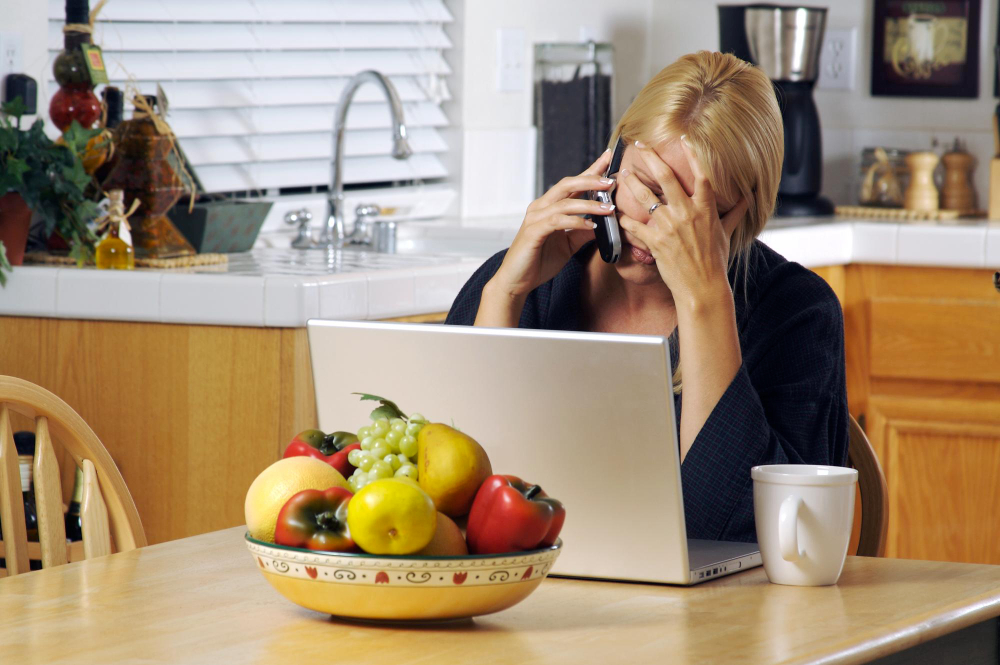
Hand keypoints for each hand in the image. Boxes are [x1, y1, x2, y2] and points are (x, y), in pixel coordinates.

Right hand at [488, 150, 615, 297]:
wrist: (516, 282)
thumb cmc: (539, 262)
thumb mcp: (568, 245)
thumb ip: (582, 232)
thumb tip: (603, 222)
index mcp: (549, 207)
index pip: (572, 184)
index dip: (590, 171)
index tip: (608, 158)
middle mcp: (540, 208)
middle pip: (567, 184)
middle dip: (590, 180)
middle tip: (611, 180)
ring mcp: (535, 218)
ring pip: (564, 202)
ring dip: (589, 204)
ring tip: (609, 208)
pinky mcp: (533, 232)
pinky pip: (557, 221)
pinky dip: (576, 221)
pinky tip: (591, 225)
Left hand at [617, 139, 747, 307]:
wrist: (702, 287)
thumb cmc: (715, 262)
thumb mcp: (726, 234)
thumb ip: (734, 214)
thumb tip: (748, 199)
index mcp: (705, 209)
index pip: (699, 175)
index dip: (692, 155)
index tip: (683, 139)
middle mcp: (686, 213)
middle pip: (666, 177)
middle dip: (651, 158)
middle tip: (641, 145)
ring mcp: (669, 226)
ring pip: (645, 197)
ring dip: (632, 183)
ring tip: (623, 174)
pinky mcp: (654, 241)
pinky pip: (634, 224)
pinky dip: (623, 218)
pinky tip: (616, 212)